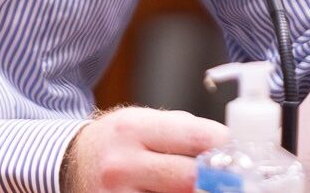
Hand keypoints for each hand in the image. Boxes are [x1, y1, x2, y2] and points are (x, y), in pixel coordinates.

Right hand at [61, 107, 226, 192]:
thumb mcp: (143, 122)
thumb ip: (183, 131)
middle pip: (189, 179)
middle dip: (217, 180)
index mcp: (133, 130)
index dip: (224, 146)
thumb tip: (228, 147)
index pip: (194, 136)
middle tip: (233, 180)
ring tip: (207, 187)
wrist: (71, 163)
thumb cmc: (117, 142)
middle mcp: (122, 165)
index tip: (238, 152)